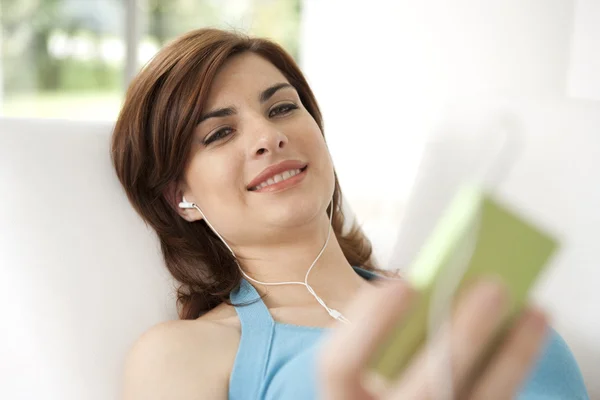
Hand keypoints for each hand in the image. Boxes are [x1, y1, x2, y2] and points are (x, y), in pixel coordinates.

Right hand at [318, 278, 547, 399]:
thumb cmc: (374, 381)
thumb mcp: (364, 361)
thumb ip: (384, 331)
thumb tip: (442, 284)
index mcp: (342, 397)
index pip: (339, 364)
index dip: (369, 324)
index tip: (403, 284)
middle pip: (424, 388)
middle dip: (462, 337)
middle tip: (494, 287)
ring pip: (478, 399)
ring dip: (512, 354)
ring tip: (534, 308)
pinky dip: (516, 365)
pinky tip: (530, 333)